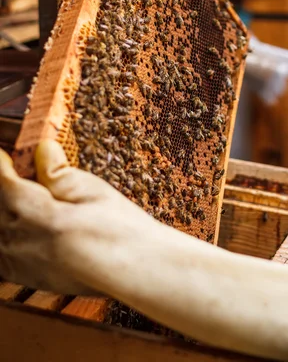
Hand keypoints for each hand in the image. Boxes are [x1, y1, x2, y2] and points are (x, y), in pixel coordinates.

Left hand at [0, 140, 151, 293]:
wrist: (136, 268)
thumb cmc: (121, 229)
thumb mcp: (94, 190)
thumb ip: (59, 171)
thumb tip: (41, 149)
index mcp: (41, 217)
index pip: (3, 181)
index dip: (1, 162)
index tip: (4, 152)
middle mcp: (23, 242)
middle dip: (4, 183)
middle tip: (15, 167)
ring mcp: (20, 262)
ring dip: (4, 207)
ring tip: (24, 194)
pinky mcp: (25, 275)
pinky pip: (0, 251)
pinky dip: (3, 232)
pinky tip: (16, 225)